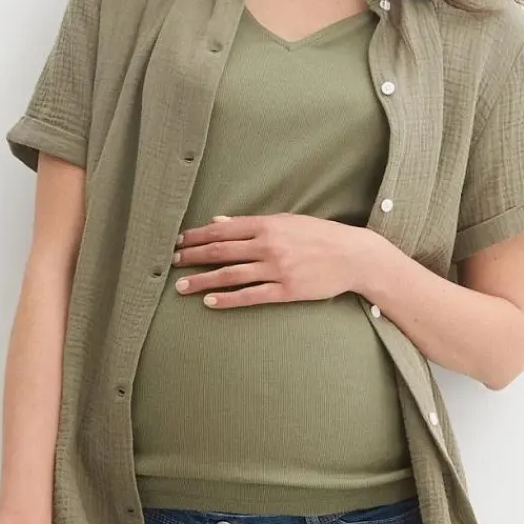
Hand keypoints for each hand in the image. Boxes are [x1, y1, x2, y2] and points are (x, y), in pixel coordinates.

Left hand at [171, 213, 368, 307]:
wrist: (352, 256)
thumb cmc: (319, 235)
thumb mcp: (286, 221)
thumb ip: (251, 224)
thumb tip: (218, 222)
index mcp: (267, 225)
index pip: (222, 230)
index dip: (197, 236)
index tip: (178, 241)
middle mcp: (268, 245)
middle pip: (220, 251)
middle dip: (192, 257)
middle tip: (171, 263)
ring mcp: (276, 269)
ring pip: (230, 275)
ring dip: (202, 281)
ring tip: (182, 287)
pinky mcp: (286, 291)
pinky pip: (250, 296)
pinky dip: (228, 299)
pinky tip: (210, 302)